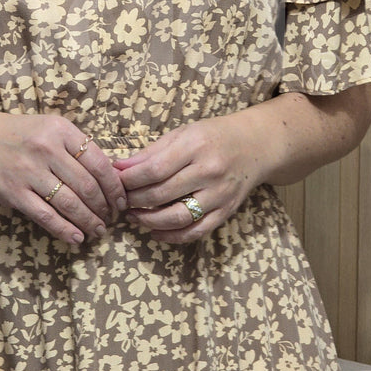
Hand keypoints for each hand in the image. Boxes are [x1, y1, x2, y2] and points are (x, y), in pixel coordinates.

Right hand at [0, 108, 127, 246]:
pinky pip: (46, 216)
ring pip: (70, 203)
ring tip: (97, 231)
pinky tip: (76, 238)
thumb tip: (110, 177)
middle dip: (104, 208)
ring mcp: (29, 171)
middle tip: (110, 220)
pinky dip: (64, 230)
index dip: (115, 187)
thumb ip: (76, 148)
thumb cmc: (19, 135)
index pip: (99, 163)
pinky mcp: (14, 192)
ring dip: (88, 221)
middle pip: (87, 186)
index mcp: (61, 130)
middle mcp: (46, 148)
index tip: (121, 201)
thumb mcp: (50, 128)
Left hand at [113, 116, 261, 242]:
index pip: (154, 169)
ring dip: (149, 220)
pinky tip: (155, 232)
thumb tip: (119, 167)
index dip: (130, 179)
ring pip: (177, 217)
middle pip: (162, 193)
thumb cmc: (213, 136)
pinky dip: (172, 236)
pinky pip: (196, 231)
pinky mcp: (226, 212)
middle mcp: (209, 171)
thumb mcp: (183, 133)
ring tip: (133, 216)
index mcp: (195, 146)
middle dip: (134, 199)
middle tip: (120, 200)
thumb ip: (151, 152)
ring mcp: (219, 194)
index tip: (115, 180)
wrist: (255, 146)